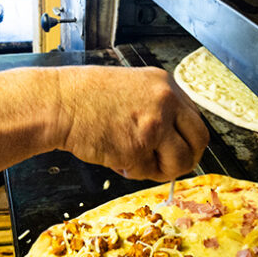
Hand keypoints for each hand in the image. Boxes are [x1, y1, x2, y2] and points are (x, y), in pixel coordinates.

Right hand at [55, 66, 208, 180]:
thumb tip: (172, 136)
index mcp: (165, 84)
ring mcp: (155, 125)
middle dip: (185, 157)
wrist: (58, 104)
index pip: (195, 118)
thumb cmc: (83, 96)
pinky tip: (115, 158)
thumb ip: (156, 107)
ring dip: (161, 169)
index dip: (187, 139)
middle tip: (167, 164)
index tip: (177, 148)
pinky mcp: (138, 148)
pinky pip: (149, 171)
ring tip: (136, 162)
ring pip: (180, 161)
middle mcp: (166, 102)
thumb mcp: (131, 88)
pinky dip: (133, 171)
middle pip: (199, 140)